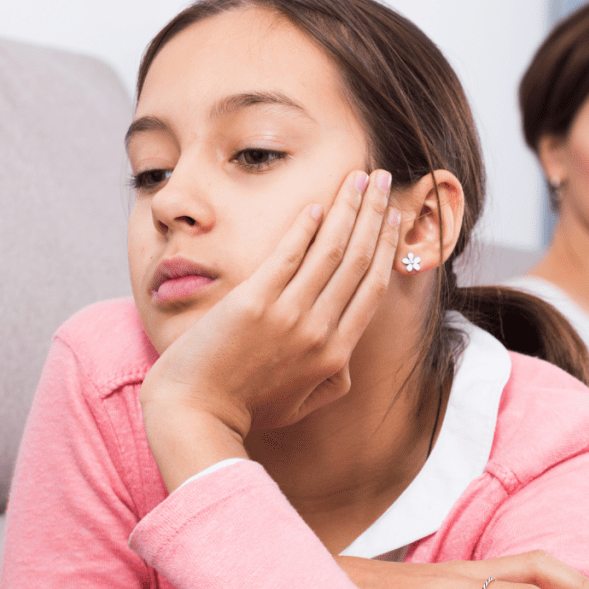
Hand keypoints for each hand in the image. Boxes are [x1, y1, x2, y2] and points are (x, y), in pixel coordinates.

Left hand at [140, 169, 399, 456]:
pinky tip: (316, 204)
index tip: (392, 218)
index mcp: (336, 355)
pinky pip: (287, 255)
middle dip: (374, 214)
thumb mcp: (301, 405)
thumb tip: (346, 357)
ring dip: (348, 209)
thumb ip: (332, 381)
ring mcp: (288, 315)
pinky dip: (305, 228)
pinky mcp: (253, 302)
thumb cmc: (246, 409)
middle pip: (358, 261)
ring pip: (330, 252)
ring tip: (358, 177)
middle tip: (382, 179)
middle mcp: (319, 332)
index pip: (371, 289)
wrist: (196, 412)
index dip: (386, 248)